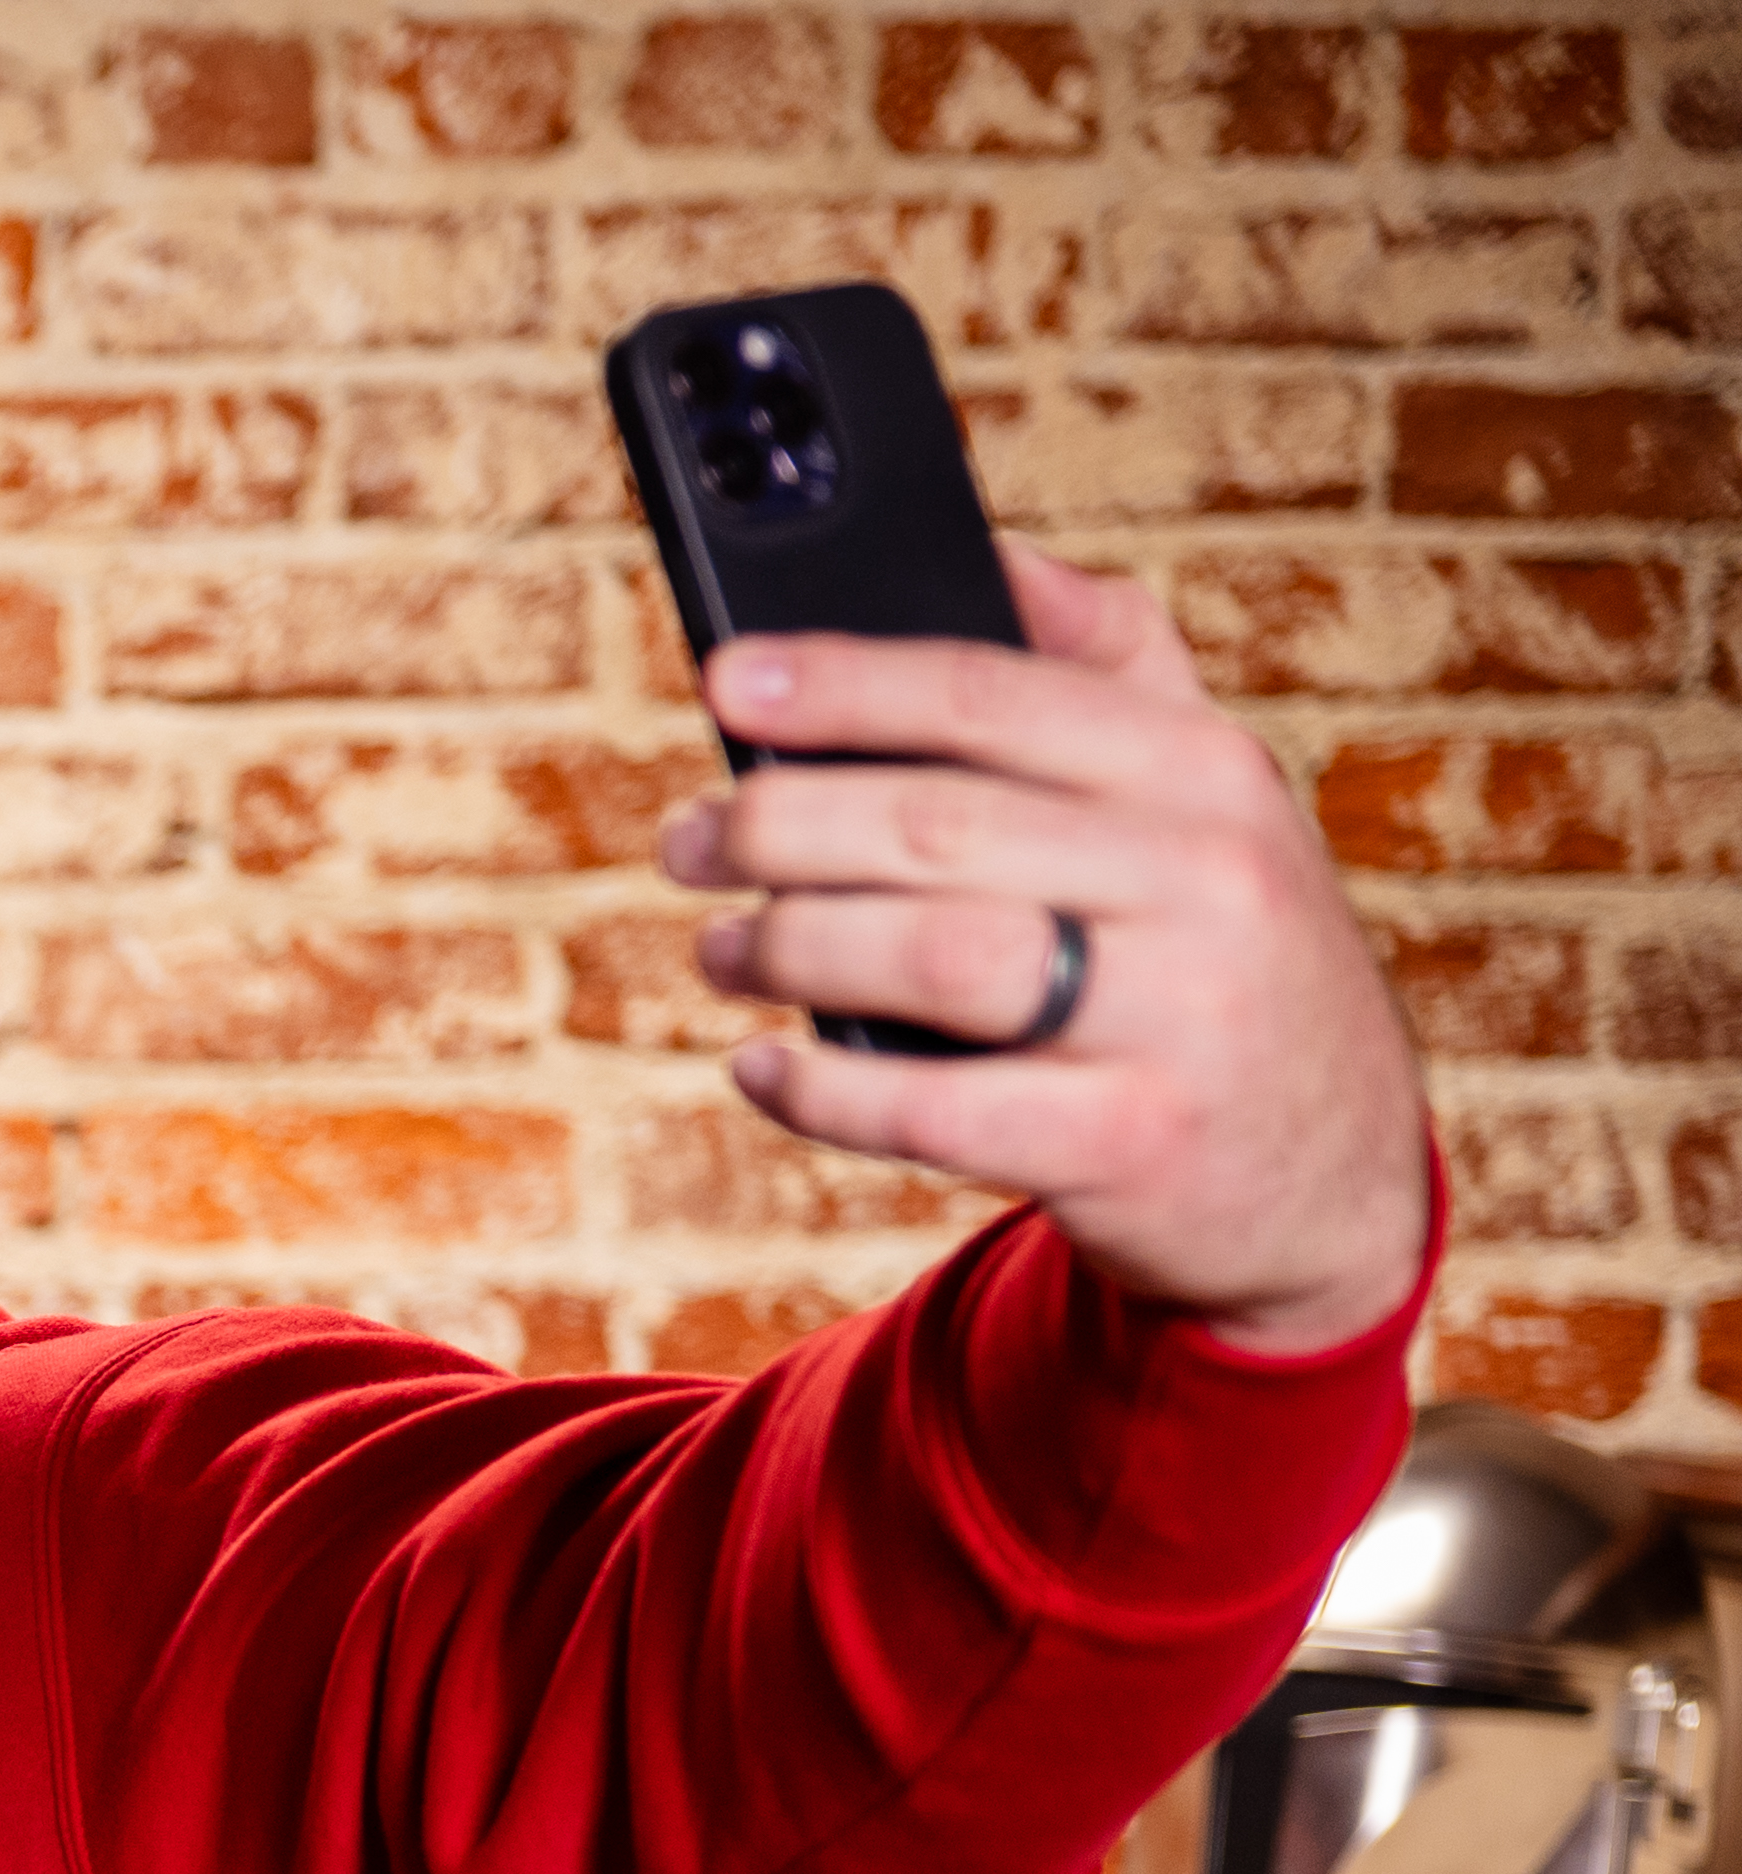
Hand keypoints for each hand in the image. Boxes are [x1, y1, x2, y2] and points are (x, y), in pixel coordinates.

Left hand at [669, 537, 1433, 1356]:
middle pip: (936, 827)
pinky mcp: (1129, 1145)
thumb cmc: (1220, 957)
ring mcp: (1175, 1017)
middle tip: (690, 839)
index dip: (845, 682)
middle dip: (778, 826)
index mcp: (1207, 771)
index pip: (995, 696)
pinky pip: (931, 1110)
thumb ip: (1114, 670)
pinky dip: (821, 1087)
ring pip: (927, 957)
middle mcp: (1204, 880)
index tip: (728, 678)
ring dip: (786, 949)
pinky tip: (764, 1067)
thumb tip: (995, 551)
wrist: (1331, 1173)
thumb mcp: (1213, 800)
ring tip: (720, 949)